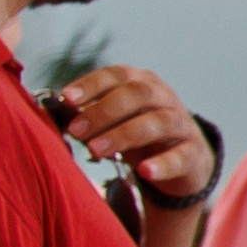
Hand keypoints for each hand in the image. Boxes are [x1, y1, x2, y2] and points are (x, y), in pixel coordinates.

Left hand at [62, 66, 211, 196]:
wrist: (185, 160)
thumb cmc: (138, 133)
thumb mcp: (114, 119)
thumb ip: (88, 113)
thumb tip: (51, 112)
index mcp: (142, 83)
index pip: (118, 75)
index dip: (93, 84)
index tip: (67, 98)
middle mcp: (165, 99)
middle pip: (138, 94)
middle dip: (103, 111)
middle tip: (76, 131)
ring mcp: (182, 125)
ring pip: (157, 123)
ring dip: (123, 135)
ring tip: (95, 151)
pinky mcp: (195, 154)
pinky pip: (180, 156)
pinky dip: (162, 164)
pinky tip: (144, 171)